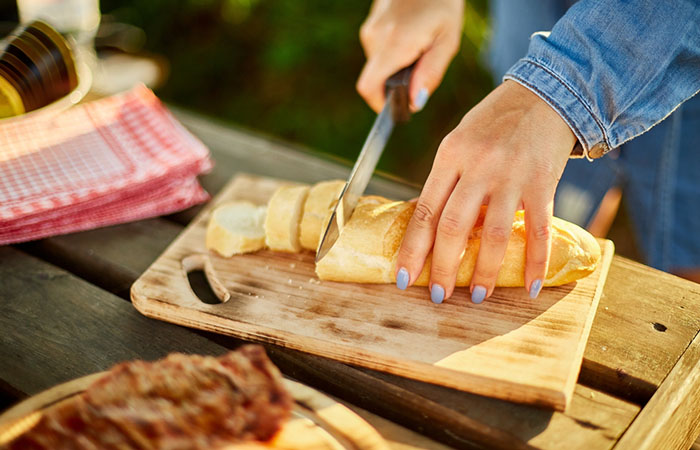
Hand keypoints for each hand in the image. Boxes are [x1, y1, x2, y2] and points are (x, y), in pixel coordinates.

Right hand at [357, 0, 463, 111]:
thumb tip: (415, 103)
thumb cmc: (443, 4)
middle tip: (423, 64)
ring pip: (379, 63)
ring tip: (421, 44)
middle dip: (397, 81)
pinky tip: (413, 33)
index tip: (397, 107)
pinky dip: (395, 51)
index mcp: (394, 44)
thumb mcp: (447, 41)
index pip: (368, 88)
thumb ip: (430, 74)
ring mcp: (370, 28)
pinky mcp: (371, 23)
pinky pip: (379, 49)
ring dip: (398, 64)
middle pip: (377, 78)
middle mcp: (375, 37)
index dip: (379, 104)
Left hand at [395, 80, 576, 302]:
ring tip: (477, 296)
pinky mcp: (543, 182)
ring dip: (483, 271)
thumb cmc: (494, 122)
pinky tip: (532, 285)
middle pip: (452, 225)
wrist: (545, 94)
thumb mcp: (459, 142)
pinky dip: (535, 261)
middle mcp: (478, 165)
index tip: (403, 277)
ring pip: (492, 233)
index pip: (425, 210)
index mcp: (450, 155)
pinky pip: (538, 230)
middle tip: (437, 296)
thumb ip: (447, 180)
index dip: (412, 249)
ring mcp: (511, 174)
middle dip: (442, 267)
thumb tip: (431, 226)